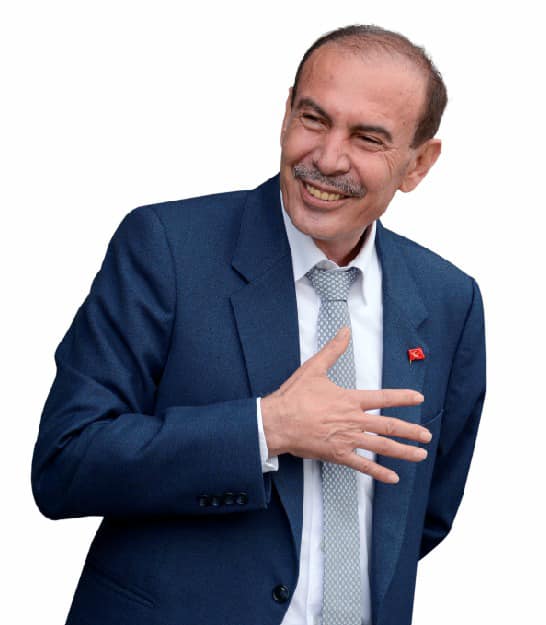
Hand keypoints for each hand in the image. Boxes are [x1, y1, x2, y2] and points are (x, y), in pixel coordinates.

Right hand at [261, 327, 430, 482]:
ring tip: (419, 455)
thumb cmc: (294, 397)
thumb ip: (333, 350)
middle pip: (389, 426)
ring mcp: (347, 439)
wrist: (277, 422)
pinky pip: (363, 466)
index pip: (383, 398)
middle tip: (426, 436)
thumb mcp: (314, 368)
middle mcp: (353, 421)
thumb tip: (344, 332)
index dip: (403, 398)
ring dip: (403, 452)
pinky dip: (379, 473)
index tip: (418, 398)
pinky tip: (392, 478)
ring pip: (381, 447)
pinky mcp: (338, 455)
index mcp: (349, 400)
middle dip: (411, 431)